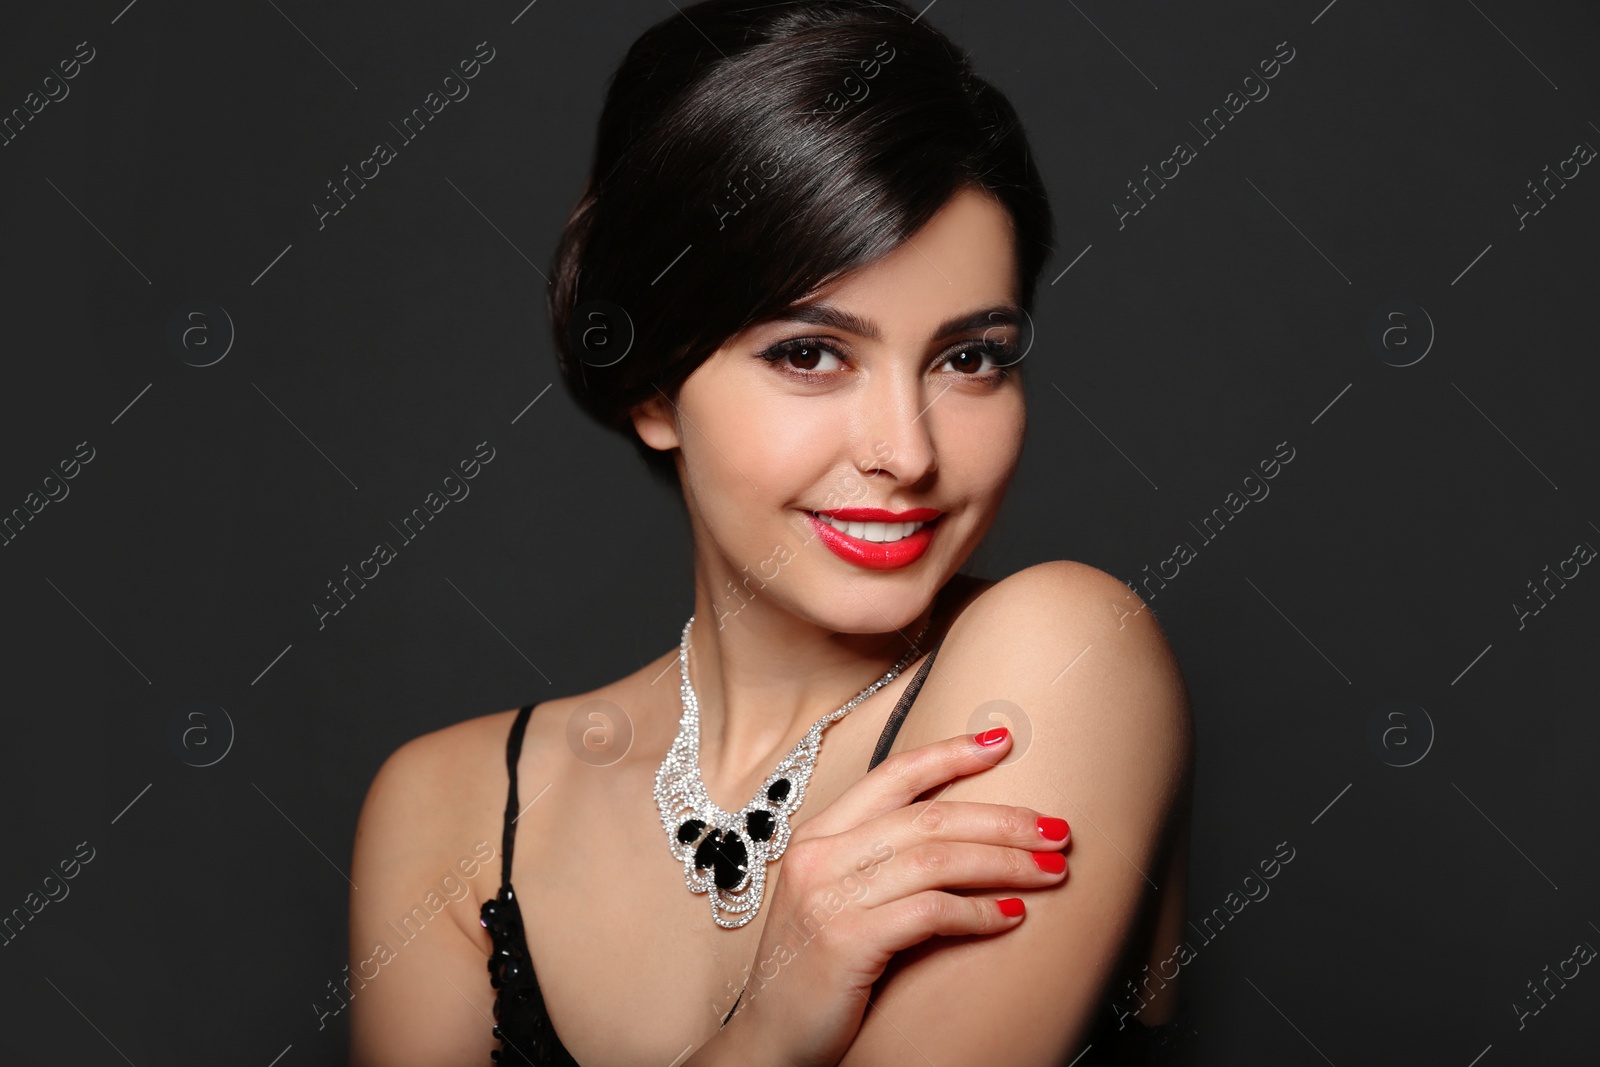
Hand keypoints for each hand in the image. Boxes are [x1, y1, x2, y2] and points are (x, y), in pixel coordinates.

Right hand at [724, 727, 1071, 1066]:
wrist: (769, 1038)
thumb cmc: (813, 969)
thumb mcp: (836, 897)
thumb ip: (878, 860)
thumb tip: (963, 836)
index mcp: (818, 835)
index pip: (893, 776)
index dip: (949, 755)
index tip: (1001, 741)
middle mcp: (820, 856)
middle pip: (928, 817)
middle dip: (1002, 819)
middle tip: (1055, 829)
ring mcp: (830, 897)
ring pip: (936, 859)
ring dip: (1005, 863)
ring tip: (1049, 871)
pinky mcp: (846, 941)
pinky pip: (930, 912)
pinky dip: (979, 911)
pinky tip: (1011, 915)